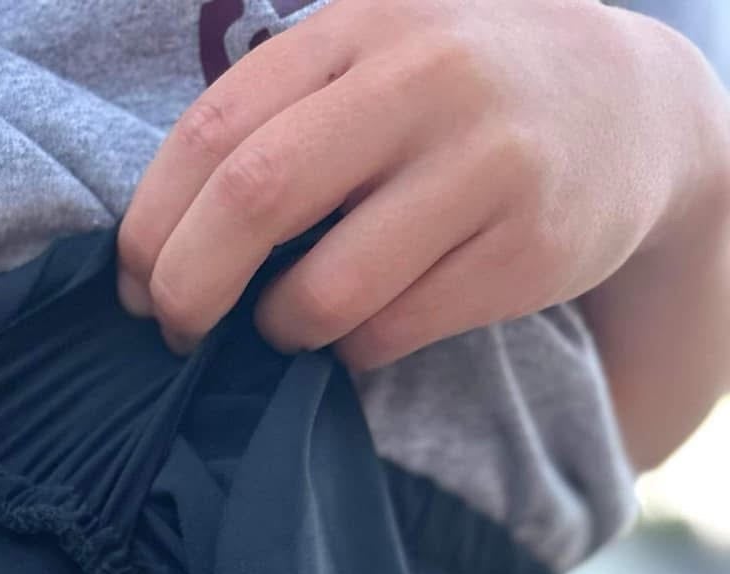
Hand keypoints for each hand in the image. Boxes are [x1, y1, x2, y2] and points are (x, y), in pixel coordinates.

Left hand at [117, 0, 720, 371]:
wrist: (628, 109)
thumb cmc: (454, 100)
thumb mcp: (369, 60)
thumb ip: (274, 117)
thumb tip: (154, 241)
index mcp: (357, 29)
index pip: (215, 129)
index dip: (153, 222)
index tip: (133, 280)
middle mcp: (422, 80)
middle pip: (256, 198)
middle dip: (189, 286)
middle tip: (175, 328)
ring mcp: (483, 164)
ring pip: (326, 289)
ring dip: (277, 330)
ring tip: (280, 327)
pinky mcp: (525, 251)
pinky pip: (392, 333)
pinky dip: (348, 353)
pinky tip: (353, 335)